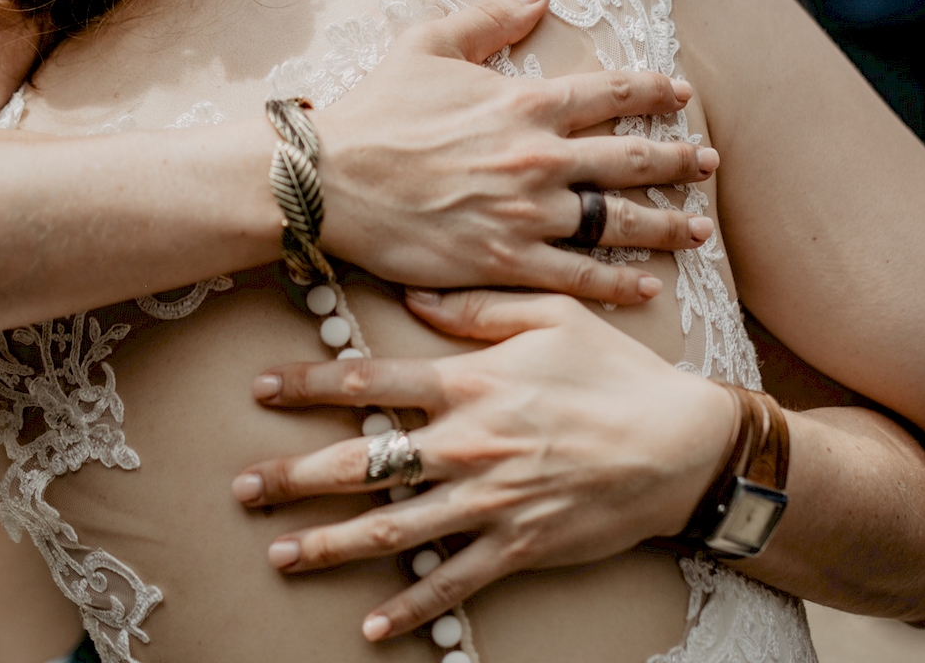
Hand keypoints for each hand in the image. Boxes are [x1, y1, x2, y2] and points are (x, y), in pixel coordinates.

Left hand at [231, 289, 735, 638]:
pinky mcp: (519, 546)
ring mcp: (491, 501)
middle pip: (363, 463)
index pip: (370, 382)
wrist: (681, 444)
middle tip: (243, 487)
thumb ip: (477, 307)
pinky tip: (372, 625)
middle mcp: (469, 444)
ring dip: (331, 545)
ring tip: (280, 555)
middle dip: (295, 478)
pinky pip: (454, 583)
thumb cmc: (617, 371)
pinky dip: (411, 607)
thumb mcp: (551, 315)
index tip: (259, 388)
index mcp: (471, 383)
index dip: (308, 385)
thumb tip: (412, 299)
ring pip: (394, 528)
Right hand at [314, 0, 715, 307]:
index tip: (681, 94)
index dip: (653, 91)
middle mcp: (538, 158)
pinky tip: (649, 286)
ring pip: (618, 223)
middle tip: (710, 163)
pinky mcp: (504, 262)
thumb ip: (489, 17)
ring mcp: (526, 215)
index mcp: (525, 103)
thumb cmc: (375, 110)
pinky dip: (619, 284)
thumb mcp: (428, 44)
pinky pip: (577, 276)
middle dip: (680, 161)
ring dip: (667, 225)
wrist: (330, 180)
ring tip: (699, 229)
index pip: (610, 93)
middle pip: (631, 160)